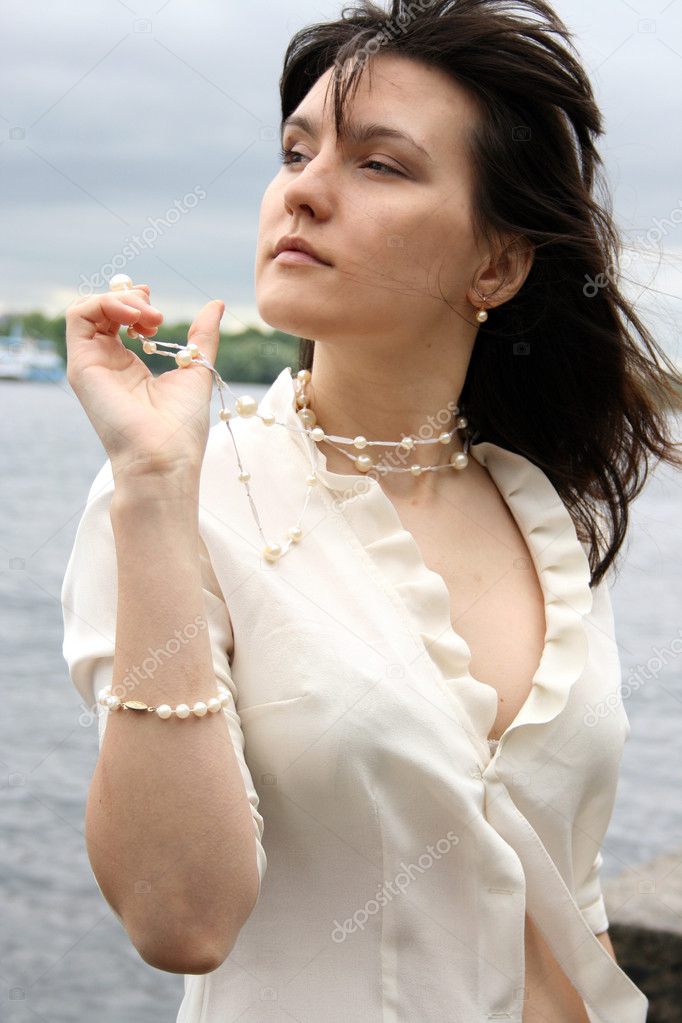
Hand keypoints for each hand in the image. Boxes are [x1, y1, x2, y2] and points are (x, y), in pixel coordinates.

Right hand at [65, 281, 224, 484]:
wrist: (165, 457)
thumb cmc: (182, 427)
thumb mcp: (196, 368)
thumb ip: (202, 335)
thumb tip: (215, 304)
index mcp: (129, 368)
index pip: (118, 320)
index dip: (136, 304)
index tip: (160, 313)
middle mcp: (106, 364)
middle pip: (102, 311)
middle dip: (131, 299)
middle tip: (158, 317)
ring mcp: (91, 365)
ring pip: (87, 309)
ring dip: (120, 299)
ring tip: (150, 318)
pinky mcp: (82, 366)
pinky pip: (78, 316)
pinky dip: (106, 303)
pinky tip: (135, 318)